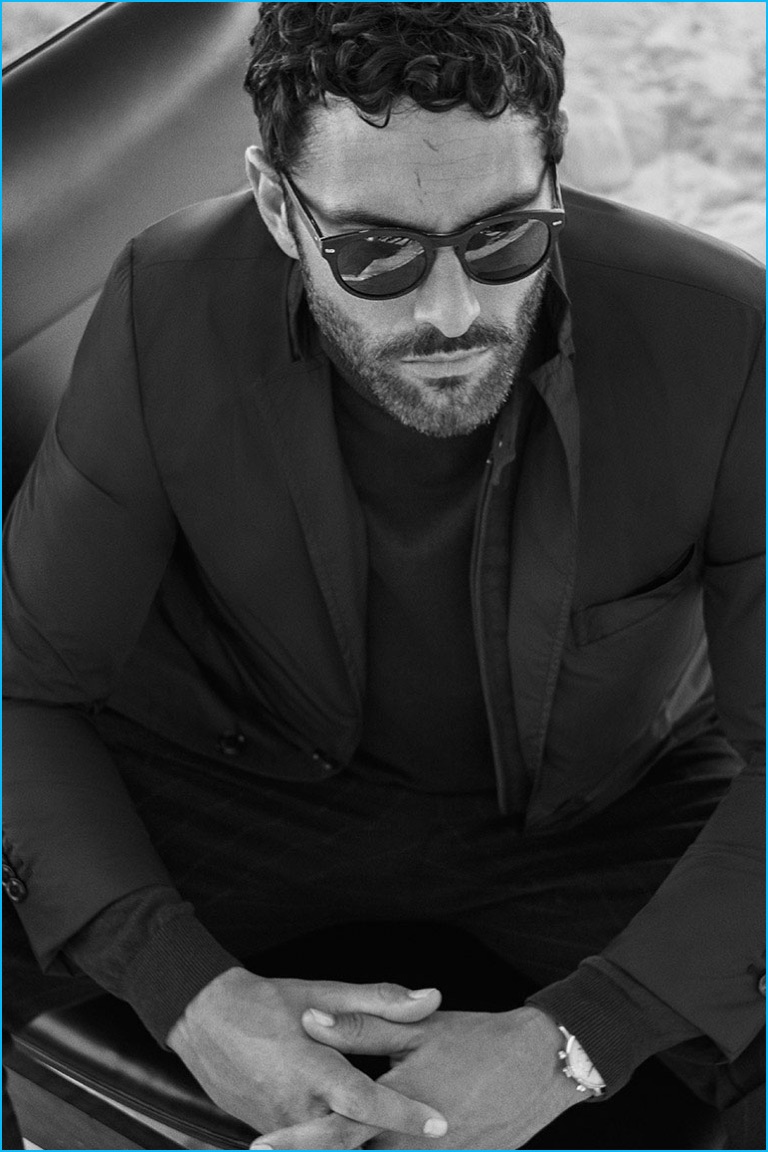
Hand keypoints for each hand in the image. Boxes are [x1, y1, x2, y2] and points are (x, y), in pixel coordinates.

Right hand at [166, 966, 447, 1143]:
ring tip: (401, 1146)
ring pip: (329, 1149)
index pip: (364, 1101)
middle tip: (438, 1145)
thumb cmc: (267, 1002)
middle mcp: (295, 1106)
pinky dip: (332, 1146)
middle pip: (350, 1140)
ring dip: (360, 1146)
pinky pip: (309, 1148)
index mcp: (311, 1068)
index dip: (404, 1114)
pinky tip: (357, 1141)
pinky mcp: (268, 1134)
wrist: (204, 1019)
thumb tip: (431, 997)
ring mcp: (279, 1126)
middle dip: (387, 1144)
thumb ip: (380, 1000)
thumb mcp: (324, 991)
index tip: (440, 1124)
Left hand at [253, 1004, 583, 1148]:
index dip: (295, 1145)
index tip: (258, 1149)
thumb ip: (360, 1028)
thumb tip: (310, 1021)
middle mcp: (412, 1147)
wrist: (541, 1065)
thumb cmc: (477, 1040)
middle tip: (275, 1150)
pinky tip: (383, 1148)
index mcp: (395, 1107)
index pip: (333, 1135)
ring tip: (316, 1150)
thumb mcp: (417, 1030)